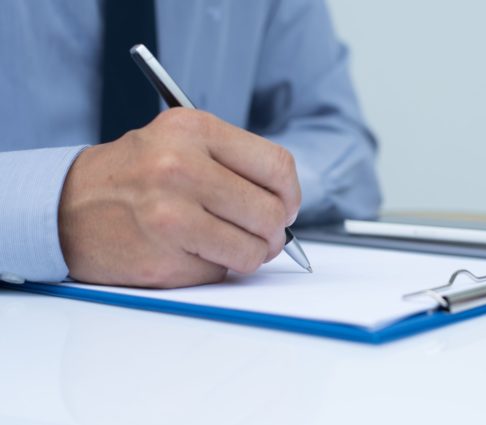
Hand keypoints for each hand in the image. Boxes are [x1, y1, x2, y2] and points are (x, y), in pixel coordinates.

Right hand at [58, 108, 300, 287]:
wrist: (65, 207)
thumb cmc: (133, 174)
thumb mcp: (180, 141)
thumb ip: (234, 162)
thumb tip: (286, 204)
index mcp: (193, 131)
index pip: (277, 166)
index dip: (290, 193)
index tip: (286, 206)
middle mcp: (180, 169)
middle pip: (270, 213)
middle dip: (274, 231)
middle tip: (262, 235)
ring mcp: (169, 217)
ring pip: (252, 251)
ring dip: (248, 254)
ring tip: (226, 244)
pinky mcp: (160, 260)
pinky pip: (220, 274)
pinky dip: (215, 269)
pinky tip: (190, 253)